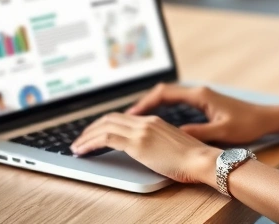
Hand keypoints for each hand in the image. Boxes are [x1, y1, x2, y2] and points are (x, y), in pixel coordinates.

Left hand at [70, 112, 220, 185]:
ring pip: (104, 126)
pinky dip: (90, 143)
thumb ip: (156, 144)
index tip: (94, 133)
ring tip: (77, 147)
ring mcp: (141, 131)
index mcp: (153, 121)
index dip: (103, 124)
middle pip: (109, 118)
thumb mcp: (170, 147)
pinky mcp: (137, 143)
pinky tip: (82, 150)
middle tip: (80, 140)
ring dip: (86, 136)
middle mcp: (145, 122)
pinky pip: (106, 138)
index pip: (121, 117)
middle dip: (91, 128)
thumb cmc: (192, 160)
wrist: (202, 160)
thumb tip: (145, 152)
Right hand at [128, 83, 274, 143]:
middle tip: (127, 117)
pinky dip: (163, 110)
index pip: (165, 93)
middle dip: (144, 103)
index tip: (131, 113)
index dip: (146, 103)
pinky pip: (177, 103)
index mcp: (200, 95)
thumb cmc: (247, 124)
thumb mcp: (222, 131)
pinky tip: (158, 122)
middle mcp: (198, 92)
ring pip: (169, 97)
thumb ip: (198, 132)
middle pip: (163, 92)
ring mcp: (201, 97)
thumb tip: (175, 135)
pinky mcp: (204, 103)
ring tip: (136, 120)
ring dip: (153, 106)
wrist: (266, 118)